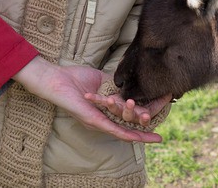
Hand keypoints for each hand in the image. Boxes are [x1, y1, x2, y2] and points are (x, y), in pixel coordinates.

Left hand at [13, 56, 162, 142]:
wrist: (55, 80)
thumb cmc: (75, 79)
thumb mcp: (102, 81)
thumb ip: (116, 84)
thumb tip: (132, 80)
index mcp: (106, 111)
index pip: (130, 117)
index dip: (146, 116)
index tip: (162, 112)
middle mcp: (103, 120)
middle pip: (130, 127)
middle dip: (147, 127)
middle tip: (162, 129)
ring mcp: (98, 122)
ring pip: (124, 130)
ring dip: (140, 131)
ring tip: (154, 131)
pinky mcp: (93, 121)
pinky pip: (112, 130)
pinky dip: (126, 134)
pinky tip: (137, 138)